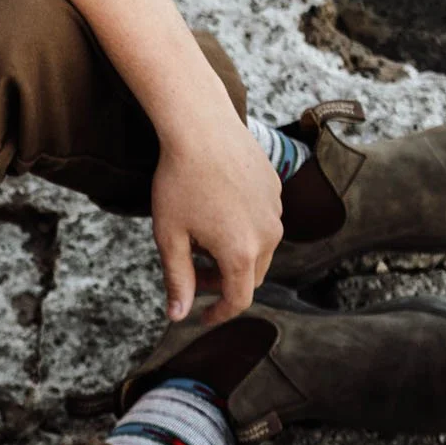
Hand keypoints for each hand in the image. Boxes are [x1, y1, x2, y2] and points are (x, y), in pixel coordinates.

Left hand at [150, 117, 283, 327]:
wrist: (201, 127)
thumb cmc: (179, 181)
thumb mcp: (169, 236)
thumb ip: (177, 279)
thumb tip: (178, 315)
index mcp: (241, 252)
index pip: (238, 300)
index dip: (218, 314)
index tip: (201, 316)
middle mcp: (268, 235)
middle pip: (250, 276)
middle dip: (222, 283)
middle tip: (192, 272)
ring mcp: (275, 211)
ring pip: (259, 249)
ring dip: (233, 254)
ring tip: (200, 236)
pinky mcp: (275, 190)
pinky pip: (262, 221)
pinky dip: (242, 228)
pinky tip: (215, 209)